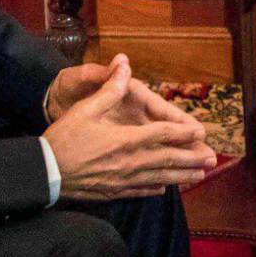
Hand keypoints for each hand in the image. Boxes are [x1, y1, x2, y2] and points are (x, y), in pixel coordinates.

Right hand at [42, 55, 217, 200]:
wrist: (43, 174)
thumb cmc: (63, 139)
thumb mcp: (85, 108)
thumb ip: (110, 89)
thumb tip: (125, 64)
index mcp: (127, 139)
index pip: (164, 134)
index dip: (185, 133)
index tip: (202, 132)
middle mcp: (130, 162)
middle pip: (169, 159)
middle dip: (192, 158)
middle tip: (212, 159)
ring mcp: (123, 180)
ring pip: (159, 178)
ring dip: (181, 177)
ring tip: (199, 176)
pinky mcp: (112, 192)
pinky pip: (140, 191)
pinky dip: (156, 188)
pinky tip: (164, 188)